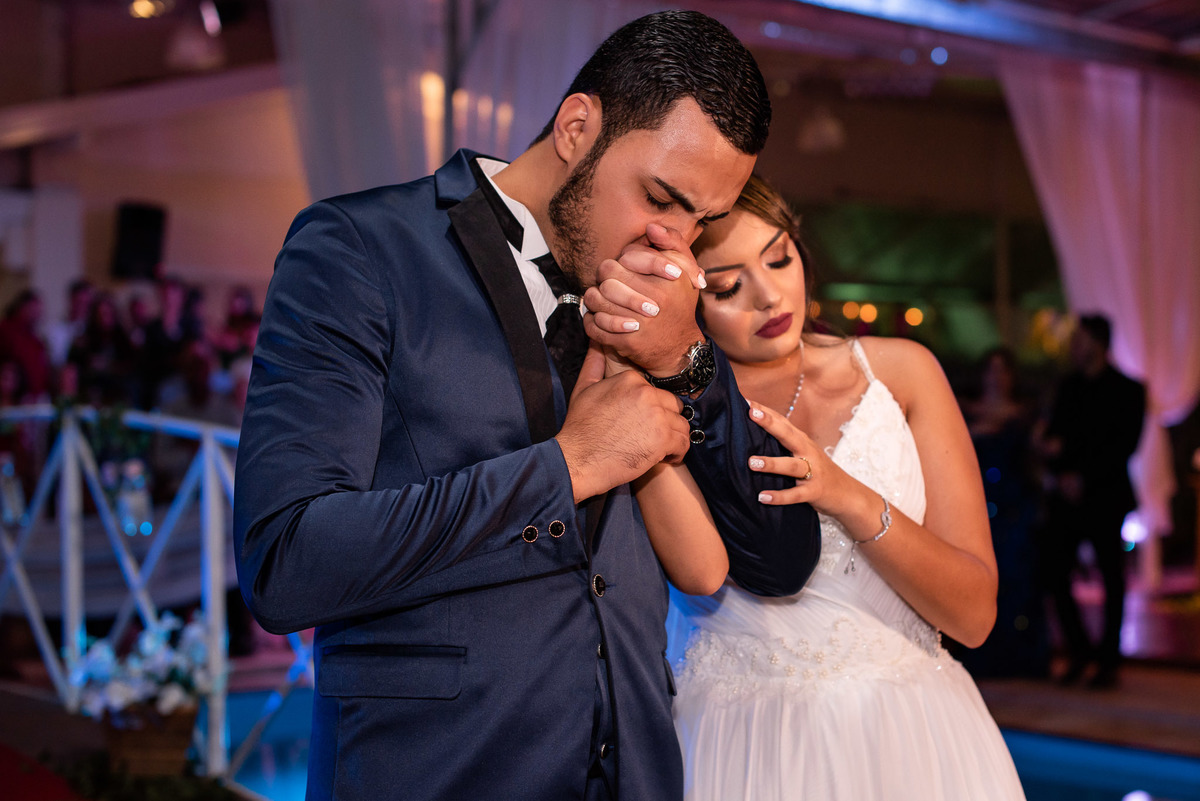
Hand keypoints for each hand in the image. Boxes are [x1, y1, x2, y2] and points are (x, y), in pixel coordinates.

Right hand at [557, 347, 691, 501]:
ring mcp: (656, 415)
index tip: (642, 424)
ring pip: (681, 424)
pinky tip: (664, 458)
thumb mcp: (583, 389)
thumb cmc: (580, 428)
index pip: (656, 391)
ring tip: (659, 449)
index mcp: (631, 379)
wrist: (578, 460)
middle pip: (672, 406)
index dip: (651, 409)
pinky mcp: (663, 438)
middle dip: (665, 422)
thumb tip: (597, 342)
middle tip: (652, 438)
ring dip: (673, 438)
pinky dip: (677, 453)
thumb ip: (594, 363)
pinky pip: (684, 443)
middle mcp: (646, 393)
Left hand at [582, 225, 704, 374]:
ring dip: (595, 299)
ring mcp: (640, 321)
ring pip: (596, 299)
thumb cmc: (680, 304)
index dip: (622, 261)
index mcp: (668, 277)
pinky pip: (595, 325)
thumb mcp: (686, 269)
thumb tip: (651, 227)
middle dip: (605, 278)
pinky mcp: (627, 341)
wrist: (681, 347)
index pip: (628, 256)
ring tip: (601, 300)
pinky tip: (599, 318)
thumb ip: (673, 242)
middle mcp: (656, 298)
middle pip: (608, 275)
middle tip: (608, 284)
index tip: (626, 270)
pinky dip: (592, 321)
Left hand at [742, 402, 866, 523]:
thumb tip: (752, 436)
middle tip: (751, 413)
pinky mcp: (814, 492)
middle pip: (788, 435)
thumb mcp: (804, 453)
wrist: (848, 494)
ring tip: (752, 462)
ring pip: (791, 466)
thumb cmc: (818, 471)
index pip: (783, 422)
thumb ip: (784, 444)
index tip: (746, 400)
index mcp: (802, 442)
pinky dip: (779, 496)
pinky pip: (795, 495)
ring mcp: (813, 472)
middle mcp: (808, 453)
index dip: (766, 411)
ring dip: (771, 463)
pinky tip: (763, 497)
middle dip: (770, 424)